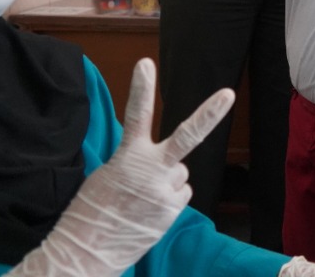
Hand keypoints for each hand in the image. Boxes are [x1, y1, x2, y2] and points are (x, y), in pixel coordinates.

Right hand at [7, 59, 234, 276]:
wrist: (86, 252)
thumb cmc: (91, 212)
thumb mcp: (107, 175)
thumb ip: (137, 162)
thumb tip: (164, 164)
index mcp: (127, 158)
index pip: (136, 116)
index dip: (141, 89)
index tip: (145, 63)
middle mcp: (152, 171)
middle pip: (187, 136)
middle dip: (210, 113)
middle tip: (228, 94)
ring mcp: (166, 191)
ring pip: (179, 175)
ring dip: (166, 182)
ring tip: (141, 200)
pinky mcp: (173, 211)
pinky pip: (179, 195)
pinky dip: (168, 200)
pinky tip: (148, 212)